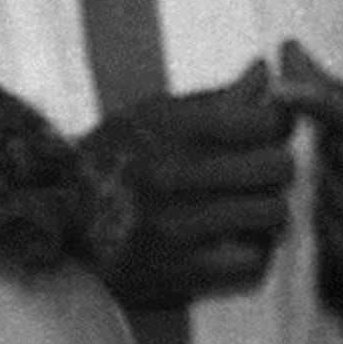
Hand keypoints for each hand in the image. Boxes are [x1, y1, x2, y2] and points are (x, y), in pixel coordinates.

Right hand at [77, 58, 292, 310]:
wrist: (62, 223)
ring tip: (254, 207)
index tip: (271, 129)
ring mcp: (176, 228)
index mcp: (169, 129)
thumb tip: (265, 69)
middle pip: (277, 168)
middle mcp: (172, 176)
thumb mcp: (155, 115)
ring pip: (271, 216)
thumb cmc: (118, 159)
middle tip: (268, 173)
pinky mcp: (180, 274)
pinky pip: (252, 263)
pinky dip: (254, 253)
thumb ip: (217, 99)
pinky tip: (237, 242)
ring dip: (271, 213)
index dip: (279, 123)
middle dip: (280, 168)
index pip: (263, 120)